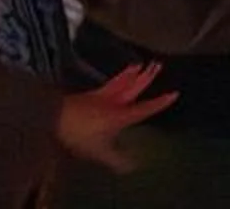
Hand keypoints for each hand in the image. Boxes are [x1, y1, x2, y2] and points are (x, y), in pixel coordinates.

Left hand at [55, 62, 175, 172]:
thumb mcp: (99, 152)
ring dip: (131, 74)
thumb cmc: (79, 133)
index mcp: (120, 115)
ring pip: (121, 83)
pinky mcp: (89, 95)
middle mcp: (114, 102)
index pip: (145, 108)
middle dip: (147, 78)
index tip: (174, 94)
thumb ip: (117, 159)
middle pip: (134, 88)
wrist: (54, 116)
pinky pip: (108, 84)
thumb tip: (133, 166)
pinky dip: (116, 79)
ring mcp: (101, 96)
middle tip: (158, 64)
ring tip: (139, 64)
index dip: (160, 103)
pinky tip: (118, 77)